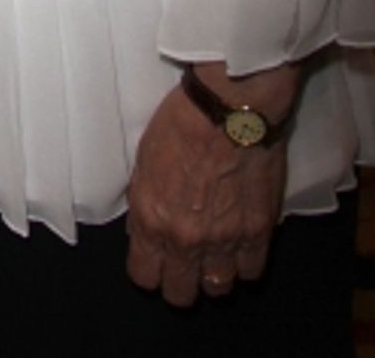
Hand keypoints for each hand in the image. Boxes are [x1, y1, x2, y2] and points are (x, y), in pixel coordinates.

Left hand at [126, 63, 295, 305]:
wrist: (228, 108)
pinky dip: (245, 264)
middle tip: (184, 265)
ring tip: (214, 256)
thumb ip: (145, 202)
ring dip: (214, 275)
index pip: (144, 275)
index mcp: (151, 219)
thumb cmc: (181, 122)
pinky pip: (251, 272)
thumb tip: (145, 227)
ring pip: (217, 289)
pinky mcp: (258, 233)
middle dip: (179, 283)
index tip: (154, 262)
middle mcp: (186, 239)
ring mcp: (224, 241)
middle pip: (180, 293)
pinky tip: (240, 247)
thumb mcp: (144, 161)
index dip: (148, 271)